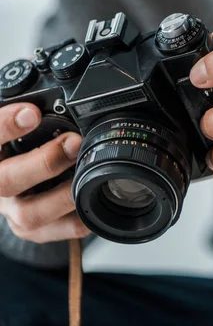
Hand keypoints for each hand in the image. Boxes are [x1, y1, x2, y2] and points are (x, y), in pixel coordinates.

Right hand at [0, 104, 89, 242]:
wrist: (14, 185)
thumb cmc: (19, 148)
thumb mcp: (18, 127)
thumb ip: (27, 111)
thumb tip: (56, 92)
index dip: (6, 125)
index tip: (32, 113)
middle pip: (6, 181)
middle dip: (43, 161)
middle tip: (73, 143)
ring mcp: (11, 210)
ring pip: (29, 214)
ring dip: (63, 195)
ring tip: (85, 175)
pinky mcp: (30, 230)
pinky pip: (53, 232)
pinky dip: (76, 219)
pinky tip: (91, 202)